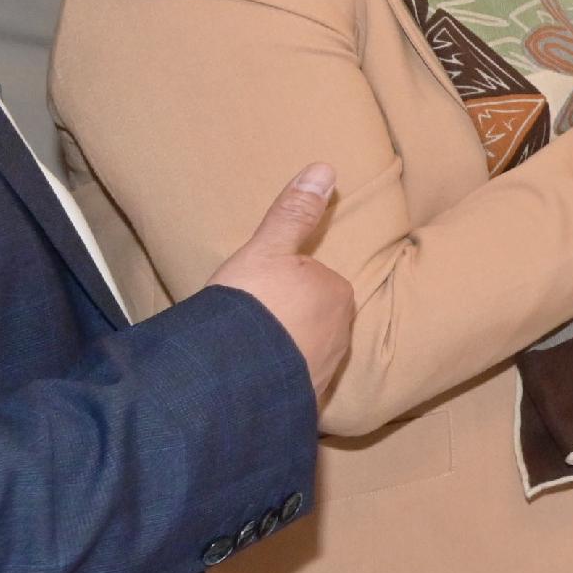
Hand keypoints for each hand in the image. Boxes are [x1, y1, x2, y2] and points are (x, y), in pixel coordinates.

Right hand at [208, 162, 353, 402]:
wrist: (231, 378)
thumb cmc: (249, 306)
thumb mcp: (266, 249)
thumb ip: (294, 213)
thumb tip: (325, 168)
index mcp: (337, 295)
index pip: (315, 282)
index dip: (283, 286)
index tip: (257, 294)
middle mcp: (342, 336)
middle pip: (314, 318)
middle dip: (288, 321)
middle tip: (250, 323)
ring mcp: (325, 373)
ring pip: (305, 352)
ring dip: (283, 352)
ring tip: (247, 352)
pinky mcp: (305, 404)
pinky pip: (292, 385)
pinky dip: (276, 383)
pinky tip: (251, 381)